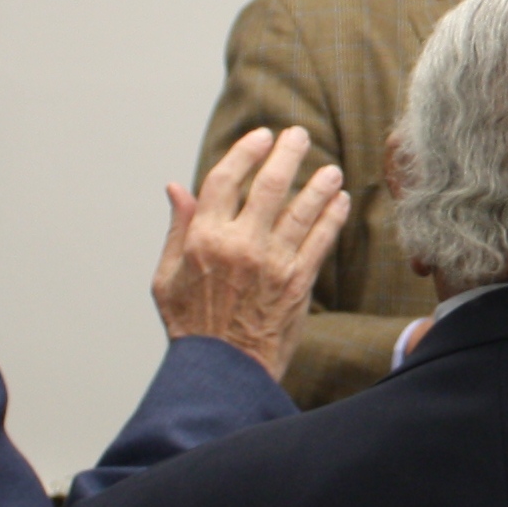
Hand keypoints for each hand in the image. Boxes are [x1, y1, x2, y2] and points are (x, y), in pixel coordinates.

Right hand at [155, 126, 351, 378]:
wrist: (222, 371)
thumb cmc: (191, 326)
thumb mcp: (166, 278)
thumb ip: (178, 229)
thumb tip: (178, 187)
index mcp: (204, 239)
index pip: (225, 180)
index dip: (245, 152)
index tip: (260, 136)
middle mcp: (240, 245)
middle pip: (269, 185)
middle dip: (287, 153)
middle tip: (298, 135)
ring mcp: (272, 264)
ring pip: (302, 210)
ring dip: (319, 184)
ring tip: (331, 168)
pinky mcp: (298, 283)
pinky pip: (321, 241)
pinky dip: (333, 217)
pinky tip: (341, 201)